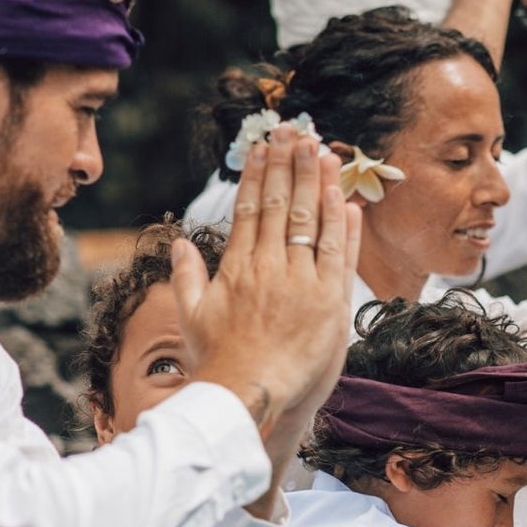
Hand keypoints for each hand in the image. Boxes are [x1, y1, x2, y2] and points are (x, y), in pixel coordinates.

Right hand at [169, 129, 360, 427]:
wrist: (249, 395)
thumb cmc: (218, 362)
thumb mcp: (191, 316)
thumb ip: (186, 276)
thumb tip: (181, 242)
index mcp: (238, 267)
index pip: (250, 209)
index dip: (257, 175)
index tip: (262, 148)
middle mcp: (270, 268)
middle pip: (282, 205)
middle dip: (288, 165)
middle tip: (294, 131)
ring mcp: (301, 283)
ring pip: (311, 221)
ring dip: (317, 182)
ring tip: (321, 149)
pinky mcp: (329, 302)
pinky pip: (338, 254)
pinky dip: (342, 225)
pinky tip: (345, 198)